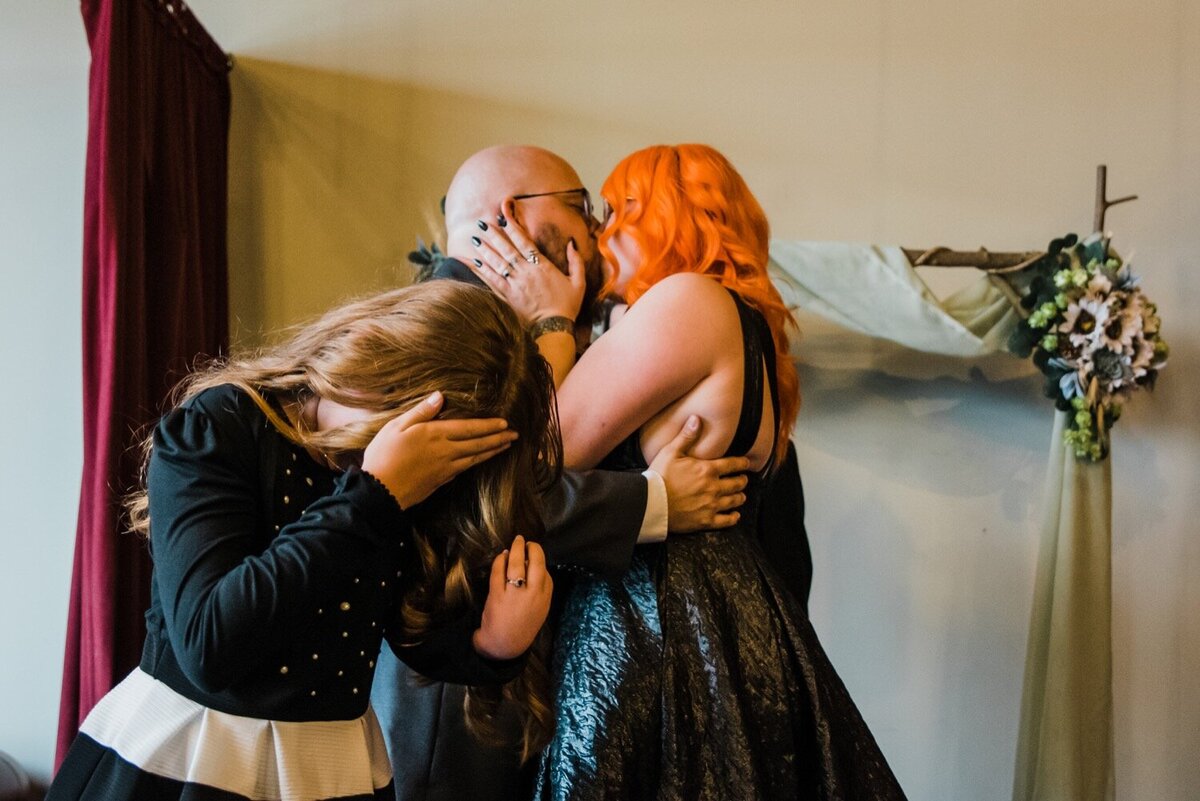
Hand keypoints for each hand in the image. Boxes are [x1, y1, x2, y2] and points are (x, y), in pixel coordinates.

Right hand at [361, 391, 516, 508]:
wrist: (379, 492)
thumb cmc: (383, 456)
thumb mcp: (396, 426)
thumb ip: (420, 411)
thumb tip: (440, 396)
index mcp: (435, 434)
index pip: (469, 428)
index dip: (488, 426)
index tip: (505, 423)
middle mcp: (445, 452)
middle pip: (478, 444)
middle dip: (498, 439)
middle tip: (515, 435)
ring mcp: (445, 469)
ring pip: (475, 458)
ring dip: (492, 451)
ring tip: (505, 446)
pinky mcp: (441, 481)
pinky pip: (464, 469)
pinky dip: (476, 463)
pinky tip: (479, 461)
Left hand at [468, 205, 585, 325]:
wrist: (554, 327)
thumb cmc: (567, 305)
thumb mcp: (579, 282)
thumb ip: (576, 261)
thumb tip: (572, 244)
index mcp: (542, 266)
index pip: (524, 242)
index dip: (513, 229)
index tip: (503, 218)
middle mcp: (526, 272)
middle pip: (507, 249)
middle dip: (493, 235)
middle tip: (481, 223)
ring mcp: (516, 284)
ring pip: (498, 262)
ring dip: (486, 250)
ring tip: (475, 239)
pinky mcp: (508, 296)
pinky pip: (493, 280)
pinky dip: (483, 271)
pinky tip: (475, 262)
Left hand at [473, 535, 552, 659]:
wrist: (504, 645)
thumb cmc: (522, 626)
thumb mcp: (540, 610)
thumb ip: (541, 590)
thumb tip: (534, 565)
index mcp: (545, 598)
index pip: (546, 572)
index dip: (539, 561)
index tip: (533, 555)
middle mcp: (533, 594)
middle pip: (535, 563)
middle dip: (532, 548)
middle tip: (527, 542)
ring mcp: (515, 594)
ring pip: (517, 563)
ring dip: (516, 549)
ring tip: (516, 542)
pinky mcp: (497, 595)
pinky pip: (499, 571)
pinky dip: (501, 560)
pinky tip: (502, 556)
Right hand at [649, 415, 749, 531]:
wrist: (650, 503)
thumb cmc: (659, 476)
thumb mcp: (670, 452)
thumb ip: (686, 436)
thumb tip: (696, 418)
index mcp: (707, 470)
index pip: (733, 464)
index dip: (742, 463)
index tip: (747, 463)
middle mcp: (713, 487)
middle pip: (736, 483)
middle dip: (742, 480)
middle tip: (743, 479)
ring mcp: (711, 505)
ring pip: (734, 501)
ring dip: (740, 497)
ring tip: (741, 495)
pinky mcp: (706, 521)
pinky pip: (726, 521)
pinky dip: (733, 517)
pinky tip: (735, 515)